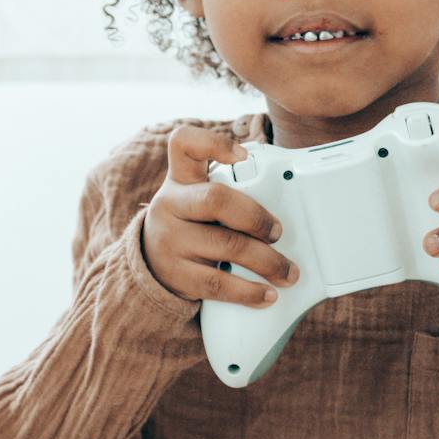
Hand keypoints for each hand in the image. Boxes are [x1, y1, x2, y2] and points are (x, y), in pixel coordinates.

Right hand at [142, 125, 297, 306]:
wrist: (150, 263)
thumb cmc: (190, 224)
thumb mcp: (196, 199)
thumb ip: (229, 191)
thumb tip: (288, 200)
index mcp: (181, 179)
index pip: (184, 144)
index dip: (213, 144)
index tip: (243, 156)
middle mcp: (171, 204)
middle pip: (215, 199)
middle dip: (256, 217)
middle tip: (277, 232)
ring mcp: (170, 239)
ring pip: (226, 246)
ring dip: (267, 261)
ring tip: (287, 271)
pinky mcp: (175, 273)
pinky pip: (218, 283)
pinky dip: (249, 291)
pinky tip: (267, 294)